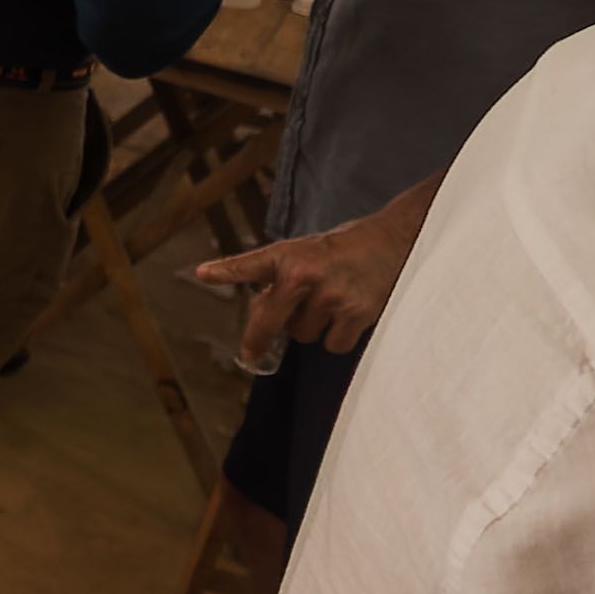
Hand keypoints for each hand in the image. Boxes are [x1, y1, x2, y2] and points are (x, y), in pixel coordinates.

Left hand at [190, 188, 427, 362]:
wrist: (391, 241)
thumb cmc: (339, 251)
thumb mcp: (304, 253)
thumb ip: (280, 278)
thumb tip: (261, 313)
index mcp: (289, 255)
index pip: (251, 264)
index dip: (226, 270)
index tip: (203, 274)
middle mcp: (306, 274)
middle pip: (272, 322)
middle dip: (260, 339)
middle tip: (252, 352)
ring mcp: (332, 296)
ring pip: (304, 336)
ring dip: (311, 329)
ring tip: (329, 304)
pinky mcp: (357, 313)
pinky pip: (332, 345)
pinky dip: (336, 338)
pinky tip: (347, 317)